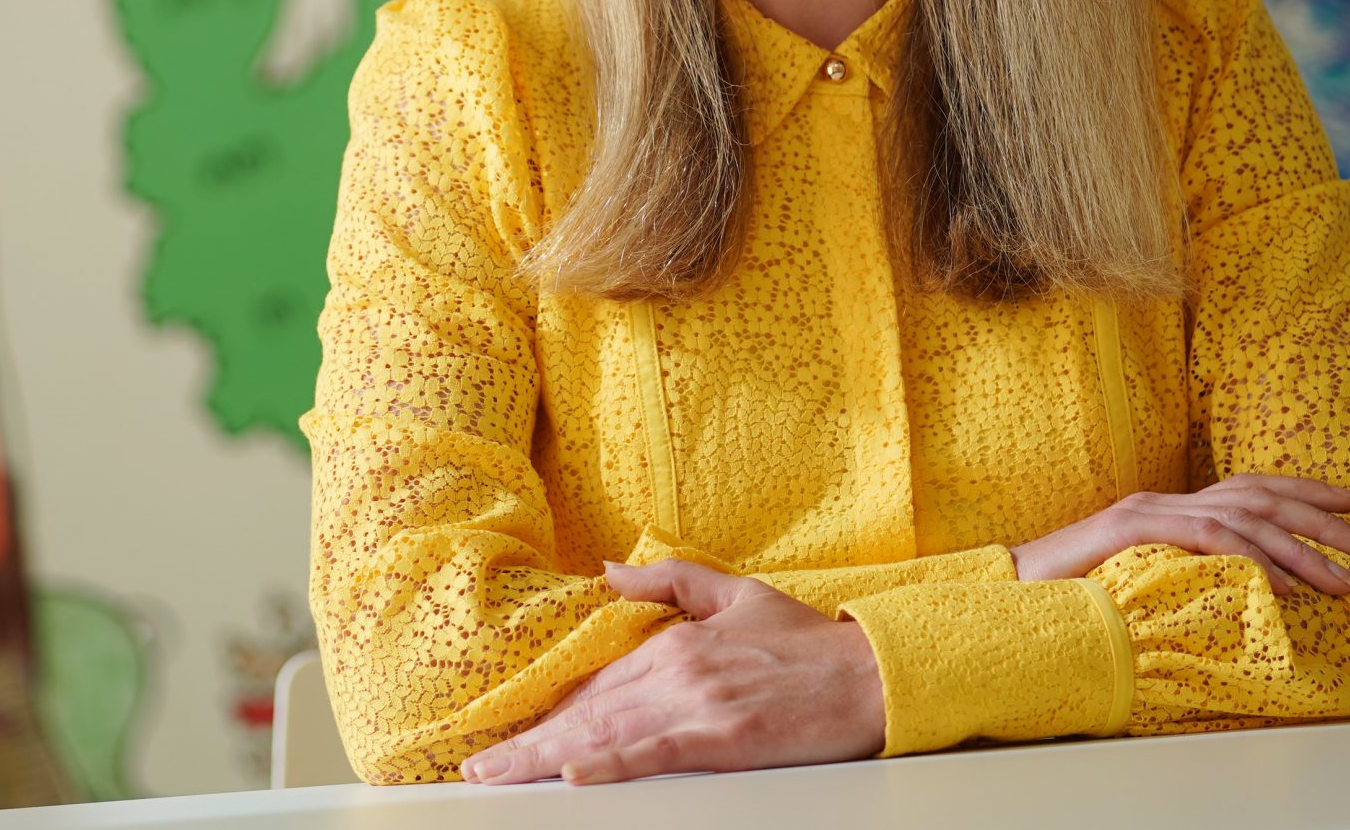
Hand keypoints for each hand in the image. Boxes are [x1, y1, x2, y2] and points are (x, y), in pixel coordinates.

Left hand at [459, 559, 883, 786]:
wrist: (870, 674)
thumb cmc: (809, 644)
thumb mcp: (735, 594)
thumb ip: (668, 582)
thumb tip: (608, 571)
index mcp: (676, 643)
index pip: (597, 684)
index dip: (548, 712)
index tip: (507, 732)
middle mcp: (677, 670)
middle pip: (589, 712)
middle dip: (529, 742)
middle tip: (479, 766)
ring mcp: (699, 705)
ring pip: (608, 735)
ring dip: (548, 758)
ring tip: (503, 777)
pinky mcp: (725, 740)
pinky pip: (657, 754)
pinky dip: (613, 763)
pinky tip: (576, 773)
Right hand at [1011, 473, 1349, 596]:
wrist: (1010, 591)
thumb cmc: (1072, 595)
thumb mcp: (1143, 582)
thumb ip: (1186, 575)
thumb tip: (1244, 594)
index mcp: (1168, 508)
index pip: (1246, 487)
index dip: (1303, 492)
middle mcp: (1163, 499)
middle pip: (1257, 496)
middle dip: (1322, 520)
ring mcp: (1146, 510)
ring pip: (1241, 518)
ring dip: (1300, 550)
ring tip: (1342, 582)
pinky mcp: (1131, 529)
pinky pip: (1206, 540)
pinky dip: (1251, 560)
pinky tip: (1285, 587)